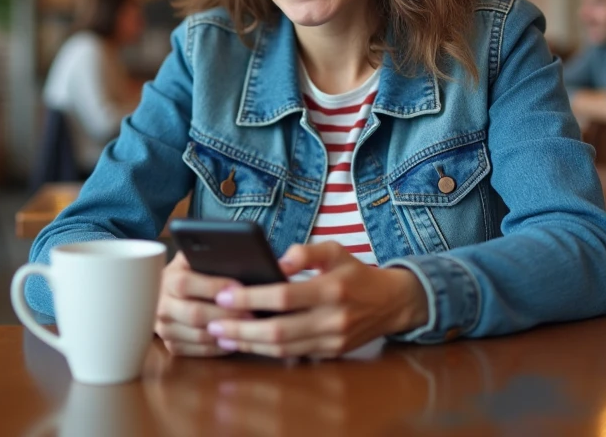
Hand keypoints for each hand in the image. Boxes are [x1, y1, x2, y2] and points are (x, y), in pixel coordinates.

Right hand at [154, 252, 251, 356]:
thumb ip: (211, 256)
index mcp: (167, 278)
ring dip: (225, 334)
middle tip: (251, 314)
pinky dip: (219, 347)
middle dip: (226, 314)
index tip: (239, 288)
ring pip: (198, 335)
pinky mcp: (171, 345)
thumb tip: (243, 255)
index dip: (213, 286)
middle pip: (193, 313)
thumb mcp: (196, 258)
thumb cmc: (192, 273)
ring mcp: (163, 328)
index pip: (185, 283)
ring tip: (248, 329)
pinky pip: (197, 351)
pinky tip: (235, 340)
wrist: (167, 292)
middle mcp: (160, 304)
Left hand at [205, 242, 430, 358]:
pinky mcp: (331, 354)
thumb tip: (277, 260)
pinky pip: (293, 355)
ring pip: (283, 349)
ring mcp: (331, 340)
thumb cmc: (356, 272)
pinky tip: (247, 343)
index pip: (283, 296)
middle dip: (241, 329)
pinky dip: (266, 351)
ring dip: (249, 344)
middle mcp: (332, 318)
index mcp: (331, 288)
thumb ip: (306, 251)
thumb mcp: (335, 250)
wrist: (392, 303)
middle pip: (278, 330)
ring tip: (222, 336)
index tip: (224, 294)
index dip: (251, 297)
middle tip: (213, 323)